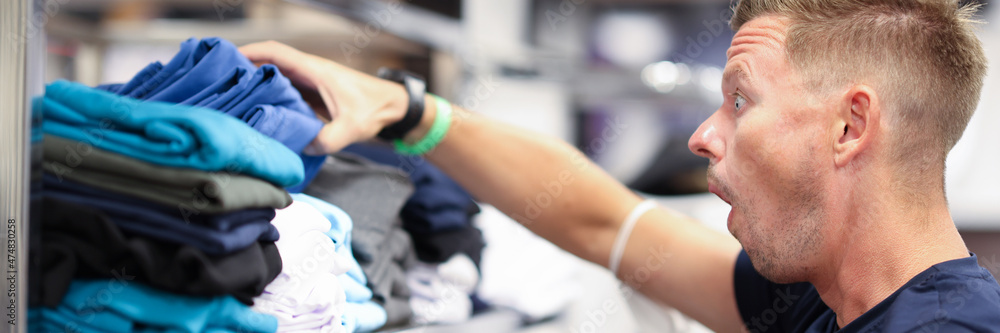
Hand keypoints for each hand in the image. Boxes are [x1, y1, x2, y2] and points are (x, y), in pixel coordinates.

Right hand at [239, 41, 409, 153]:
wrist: (392, 108)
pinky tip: (256, 112)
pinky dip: (268, 98)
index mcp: (314, 70)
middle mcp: (308, 73)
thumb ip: (328, 138)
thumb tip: (303, 148)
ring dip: (254, 84)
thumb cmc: (375, 109)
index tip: (226, 58)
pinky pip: (284, 92)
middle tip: (218, 82)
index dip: (249, 51)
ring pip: (274, 78)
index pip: (275, 52)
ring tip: (230, 98)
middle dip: (243, 68)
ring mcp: (309, 84)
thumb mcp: (352, 127)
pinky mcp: (311, 96)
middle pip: (268, 63)